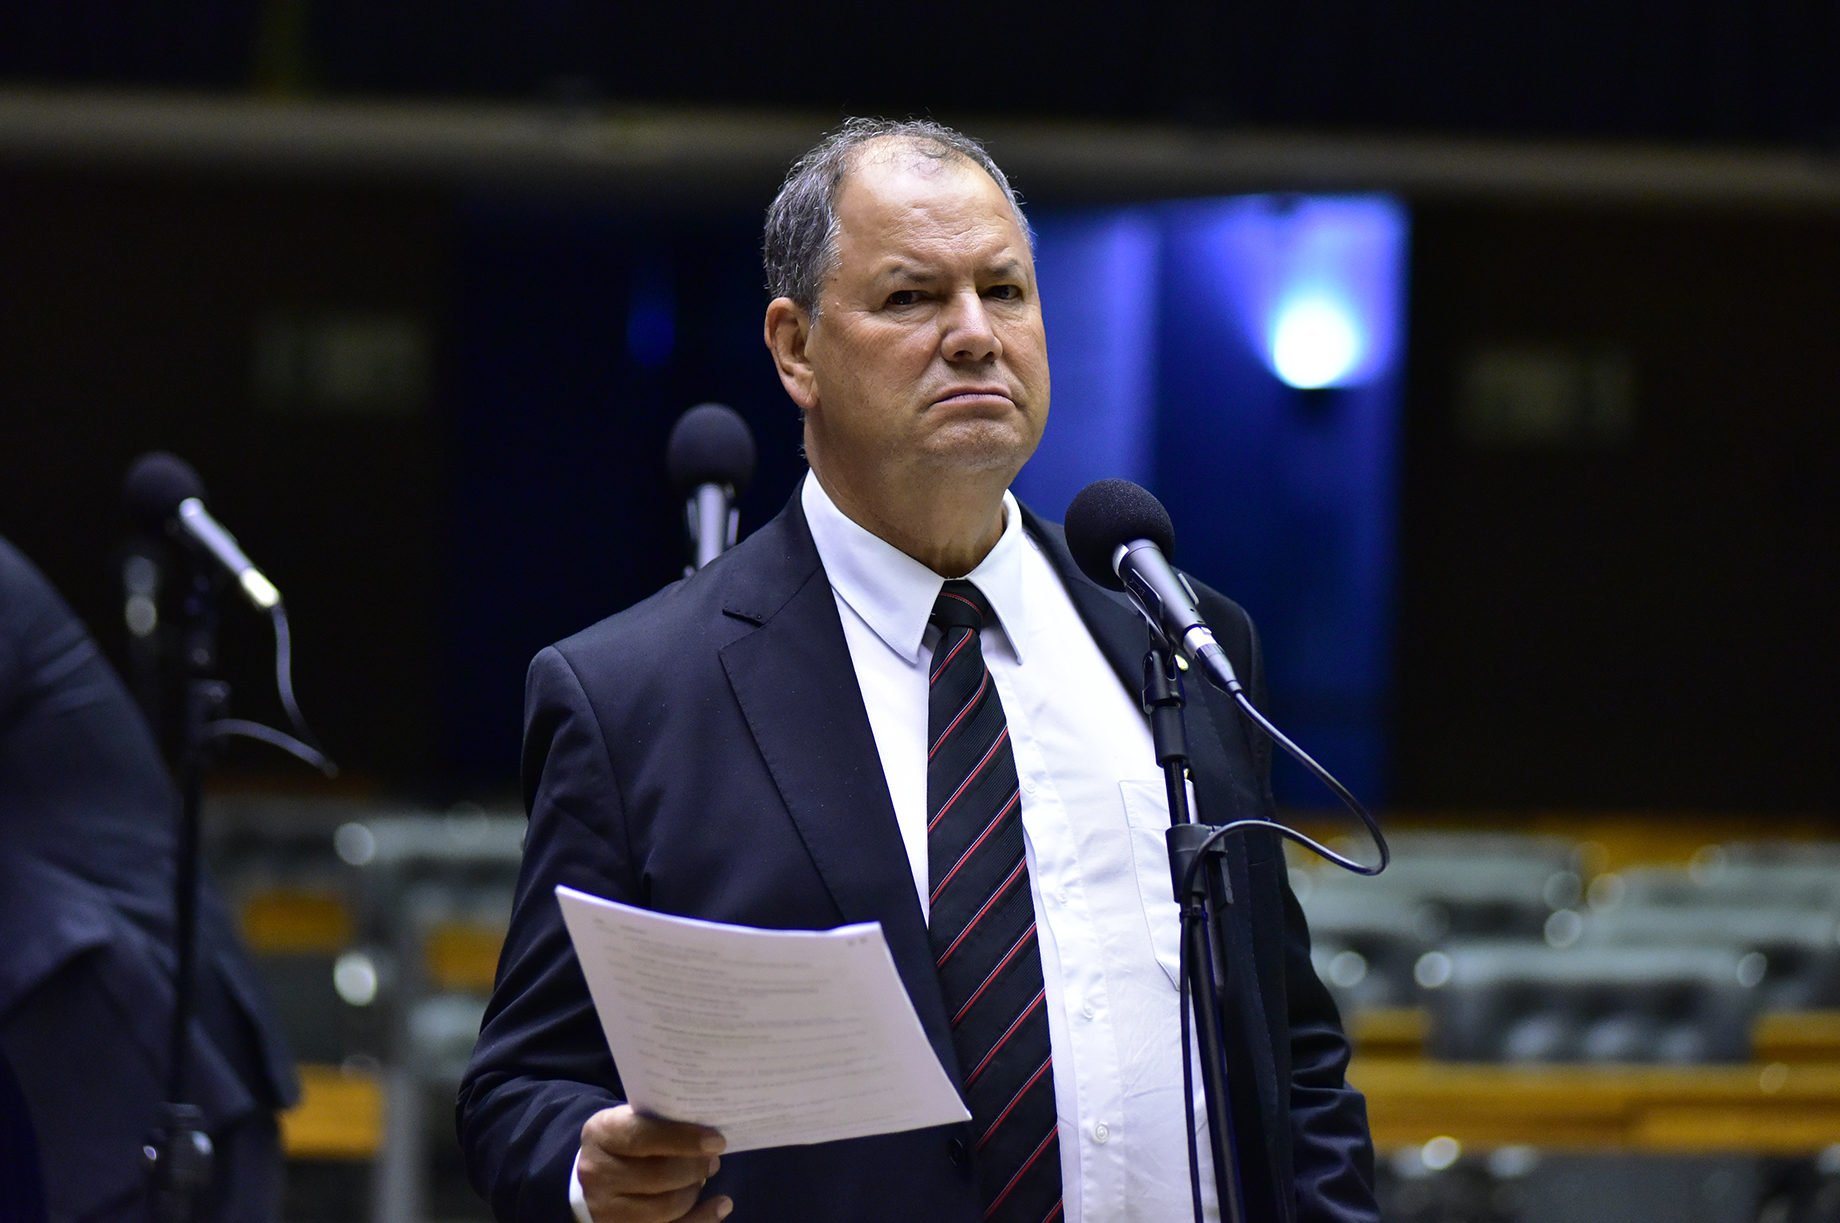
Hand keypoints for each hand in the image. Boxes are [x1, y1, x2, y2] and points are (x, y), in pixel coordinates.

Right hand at [579, 1105, 731, 1221]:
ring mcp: (607, 1209)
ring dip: (695, 1191)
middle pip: (659, 1175)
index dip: (683, 1139)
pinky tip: (720, 1206)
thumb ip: (662, 1120)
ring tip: (706, 1176)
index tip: (716, 1141)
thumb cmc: (624, 1139)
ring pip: (666, 1207)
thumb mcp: (632, 1118)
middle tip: (713, 1159)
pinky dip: (702, 1219)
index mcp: (602, 1134)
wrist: (594, 1173)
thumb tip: (708, 1130)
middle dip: (695, 1168)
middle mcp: (598, 1174)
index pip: (643, 1136)